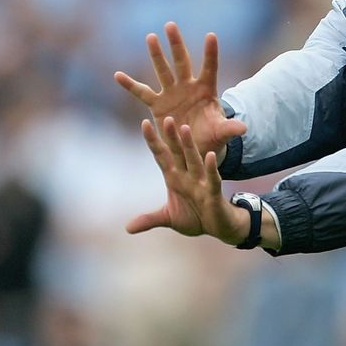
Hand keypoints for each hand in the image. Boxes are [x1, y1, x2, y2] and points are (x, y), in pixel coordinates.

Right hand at [114, 22, 245, 161]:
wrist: (194, 146)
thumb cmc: (211, 136)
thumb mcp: (220, 133)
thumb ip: (229, 129)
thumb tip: (243, 128)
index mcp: (206, 90)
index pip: (210, 68)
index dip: (210, 53)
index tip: (211, 35)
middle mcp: (188, 86)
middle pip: (182, 62)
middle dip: (176, 44)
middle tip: (170, 25)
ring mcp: (171, 93)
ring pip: (163, 70)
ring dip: (156, 55)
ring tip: (151, 37)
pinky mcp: (158, 104)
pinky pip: (142, 92)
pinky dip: (130, 85)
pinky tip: (117, 75)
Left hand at [126, 116, 248, 243]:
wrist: (218, 227)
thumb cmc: (195, 217)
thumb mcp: (168, 218)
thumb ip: (149, 220)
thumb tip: (127, 228)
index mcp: (175, 177)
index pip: (162, 156)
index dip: (153, 141)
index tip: (144, 123)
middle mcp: (187, 175)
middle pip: (177, 153)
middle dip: (171, 137)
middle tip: (165, 118)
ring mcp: (200, 182)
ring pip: (194, 160)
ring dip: (189, 145)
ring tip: (184, 128)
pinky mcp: (213, 192)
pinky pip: (213, 178)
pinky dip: (212, 168)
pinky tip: (210, 155)